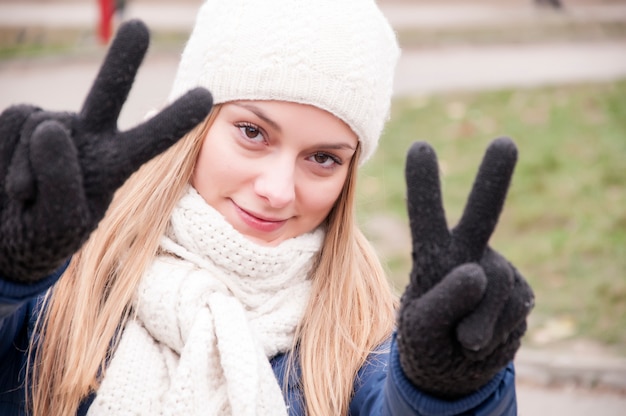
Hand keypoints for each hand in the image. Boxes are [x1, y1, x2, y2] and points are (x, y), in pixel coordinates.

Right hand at [0, 20, 212, 281]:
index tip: (206, 95)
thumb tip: (50, 128)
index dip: (174, 118)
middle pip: (110, 91)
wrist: (7, 235)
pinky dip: (9, 158)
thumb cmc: (45, 232)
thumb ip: (62, 182)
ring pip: (43, 125)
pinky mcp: (22, 121)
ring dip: (30, 168)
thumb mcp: (63, 222)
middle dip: (123, 59)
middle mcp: (90, 136)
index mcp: (116, 163)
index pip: (151, 139)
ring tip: (30, 196)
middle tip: (139, 26)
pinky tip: (16, 186)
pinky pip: (14, 124)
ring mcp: (56, 126)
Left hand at [396, 137, 533, 398]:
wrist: (456, 369)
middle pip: (483, 214)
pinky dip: (496, 332)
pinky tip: (483, 337)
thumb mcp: (421, 328)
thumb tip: (477, 273)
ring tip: (462, 338)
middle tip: (504, 143)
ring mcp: (498, 269)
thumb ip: (441, 301)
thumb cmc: (428, 341)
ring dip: (477, 322)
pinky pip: (514, 311)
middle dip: (495, 178)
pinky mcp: (522, 292)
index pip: (426, 216)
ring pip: (495, 286)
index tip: (419, 147)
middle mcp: (468, 252)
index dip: (423, 184)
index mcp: (433, 253)